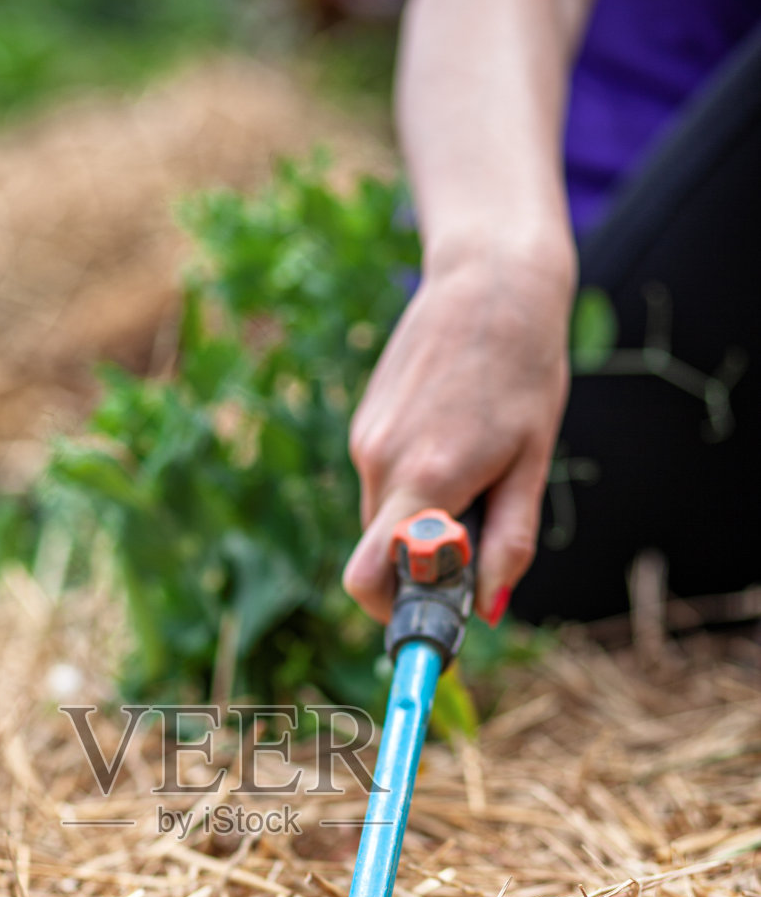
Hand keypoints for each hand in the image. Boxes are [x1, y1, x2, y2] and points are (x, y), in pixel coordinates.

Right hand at [343, 247, 573, 623]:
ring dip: (420, 519)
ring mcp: (365, 439)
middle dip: (420, 563)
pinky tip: (453, 435)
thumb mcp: (532, 462)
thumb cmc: (524, 368)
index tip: (431, 618)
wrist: (490, 279)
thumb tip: (489, 609)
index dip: (393, 611)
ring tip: (473, 463)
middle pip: (380, 553)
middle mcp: (380, 461)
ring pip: (383, 516)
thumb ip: (510, 542)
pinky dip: (412, 484)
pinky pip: (382, 481)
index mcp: (426, 478)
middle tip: (478, 528)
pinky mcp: (364, 422)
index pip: (369, 577)